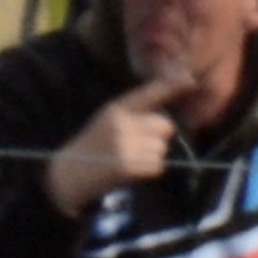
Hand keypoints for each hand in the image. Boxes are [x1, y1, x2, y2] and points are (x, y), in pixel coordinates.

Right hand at [42, 71, 195, 216]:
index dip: (174, 85)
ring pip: (162, 148)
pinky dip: (148, 171)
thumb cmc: (95, 145)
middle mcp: (122, 124)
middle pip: (166, 126)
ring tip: (128, 159)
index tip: (192, 80)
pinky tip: (129, 172)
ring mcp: (124, 146)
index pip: (152, 92)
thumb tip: (186, 83)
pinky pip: (157, 166)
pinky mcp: (127, 167)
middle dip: (158, 137)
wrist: (66, 177)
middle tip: (133, 146)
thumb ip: (143, 102)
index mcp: (117, 108)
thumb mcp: (112, 117)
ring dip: (152, 156)